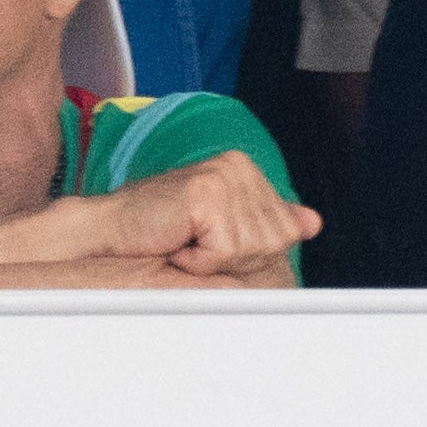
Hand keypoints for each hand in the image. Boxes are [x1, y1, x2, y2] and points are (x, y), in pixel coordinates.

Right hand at [77, 151, 320, 274]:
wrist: (113, 231)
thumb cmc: (160, 232)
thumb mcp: (224, 229)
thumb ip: (268, 223)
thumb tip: (312, 222)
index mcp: (245, 169)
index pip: (284, 230)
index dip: (252, 252)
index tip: (214, 242)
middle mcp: (239, 166)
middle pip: (272, 242)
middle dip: (235, 258)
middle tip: (196, 243)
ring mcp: (224, 176)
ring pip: (252, 248)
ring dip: (215, 260)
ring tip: (186, 241)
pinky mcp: (206, 193)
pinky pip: (227, 250)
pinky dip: (201, 259)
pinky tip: (179, 241)